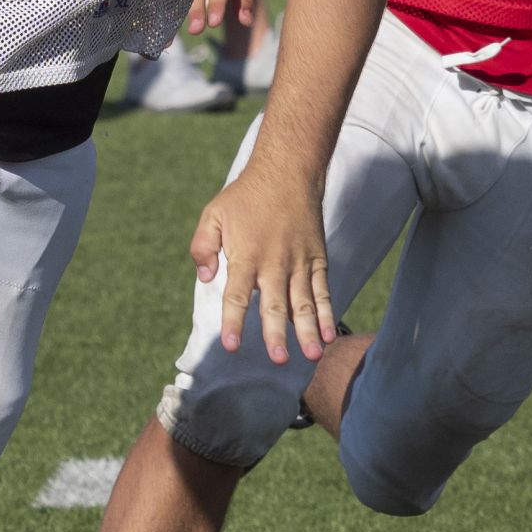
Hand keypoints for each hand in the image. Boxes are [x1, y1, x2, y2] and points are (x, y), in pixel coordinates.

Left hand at [190, 161, 334, 363]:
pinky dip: (326, 313)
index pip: (237, 295)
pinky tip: (328, 335)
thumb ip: (203, 247)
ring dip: (308, 331)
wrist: (288, 171)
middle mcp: (274, 263)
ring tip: (311, 355)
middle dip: (276, 334)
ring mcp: (299, 263)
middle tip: (278, 359)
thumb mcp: (213, 215)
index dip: (234, 321)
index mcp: (246, 255)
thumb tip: (204, 277)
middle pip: (274, 304)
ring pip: (304, 303)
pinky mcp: (317, 259)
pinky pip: (322, 291)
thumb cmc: (246, 196)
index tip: (231, 346)